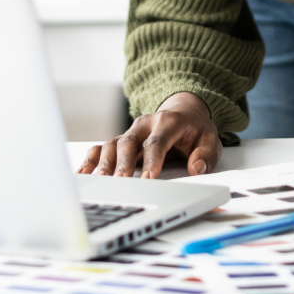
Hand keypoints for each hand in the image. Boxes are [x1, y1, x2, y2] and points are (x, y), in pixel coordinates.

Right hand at [78, 92, 221, 177]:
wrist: (183, 111)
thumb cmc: (195, 129)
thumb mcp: (210, 139)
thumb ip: (206, 155)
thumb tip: (196, 168)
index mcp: (168, 122)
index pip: (157, 142)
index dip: (152, 160)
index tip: (148, 179)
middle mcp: (145, 124)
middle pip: (129, 142)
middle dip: (123, 163)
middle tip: (120, 182)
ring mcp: (130, 132)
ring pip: (112, 144)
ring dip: (105, 163)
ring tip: (100, 181)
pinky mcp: (121, 140)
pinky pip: (102, 148)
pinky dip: (91, 160)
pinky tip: (83, 174)